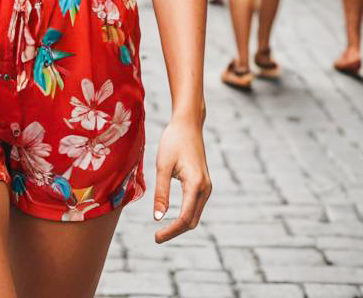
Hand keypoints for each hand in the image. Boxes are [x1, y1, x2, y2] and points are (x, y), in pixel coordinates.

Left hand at [152, 117, 210, 242]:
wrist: (188, 124)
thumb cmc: (173, 141)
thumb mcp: (163, 165)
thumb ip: (161, 192)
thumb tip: (158, 218)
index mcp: (196, 184)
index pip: (185, 218)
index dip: (171, 231)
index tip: (156, 238)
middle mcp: (205, 188)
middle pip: (192, 221)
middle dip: (175, 231)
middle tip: (157, 237)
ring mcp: (206, 186)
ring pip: (195, 215)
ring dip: (180, 225)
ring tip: (162, 229)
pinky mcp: (203, 184)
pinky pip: (195, 206)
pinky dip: (185, 215)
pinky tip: (172, 216)